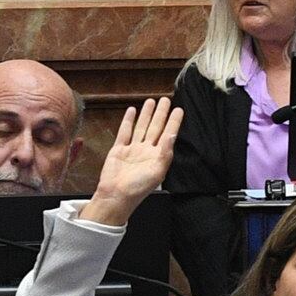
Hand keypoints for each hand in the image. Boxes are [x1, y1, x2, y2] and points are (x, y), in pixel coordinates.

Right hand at [84, 97, 179, 227]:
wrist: (116, 195)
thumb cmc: (138, 187)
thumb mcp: (157, 170)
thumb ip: (165, 151)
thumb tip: (172, 134)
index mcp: (157, 156)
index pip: (168, 134)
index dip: (174, 122)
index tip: (179, 110)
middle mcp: (146, 151)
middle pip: (155, 127)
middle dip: (161, 113)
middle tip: (165, 100)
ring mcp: (133, 149)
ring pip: (141, 127)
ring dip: (146, 114)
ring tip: (151, 101)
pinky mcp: (119, 149)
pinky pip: (125, 132)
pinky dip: (128, 121)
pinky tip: (132, 111)